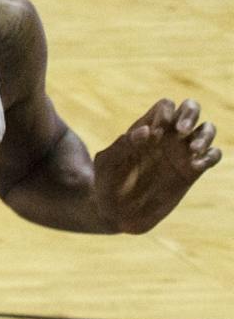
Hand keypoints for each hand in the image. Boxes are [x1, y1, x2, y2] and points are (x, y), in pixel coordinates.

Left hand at [92, 98, 219, 232]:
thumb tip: (145, 130)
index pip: (165, 106)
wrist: (118, 213)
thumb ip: (124, 145)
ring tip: (193, 150)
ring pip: (206, 130)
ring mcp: (180, 154)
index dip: (166, 111)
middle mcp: (166, 138)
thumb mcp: (108, 162)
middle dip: (190, 113)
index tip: (157, 131)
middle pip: (190, 109)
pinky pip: (212, 156)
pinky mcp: (191, 174)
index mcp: (145, 129)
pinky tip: (196, 166)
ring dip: (205, 134)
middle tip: (180, 130)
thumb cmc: (106, 182)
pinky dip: (211, 156)